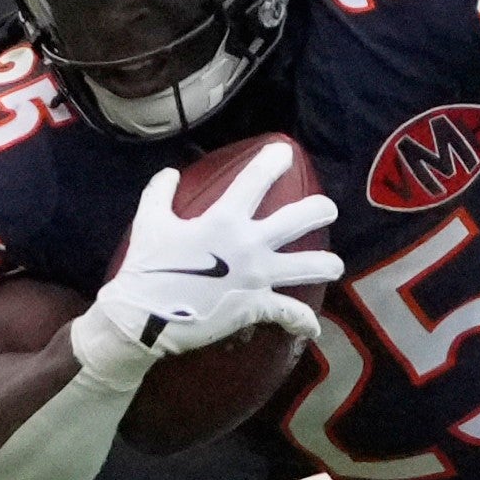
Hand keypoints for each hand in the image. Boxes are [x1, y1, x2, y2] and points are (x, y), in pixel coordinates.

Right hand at [71, 142, 341, 386]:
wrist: (143, 318)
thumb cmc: (145, 268)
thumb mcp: (148, 222)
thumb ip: (160, 192)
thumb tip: (170, 173)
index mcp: (223, 218)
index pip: (255, 180)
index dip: (273, 161)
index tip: (285, 152)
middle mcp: (248, 244)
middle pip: (300, 218)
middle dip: (321, 209)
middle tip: (328, 209)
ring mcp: (257, 277)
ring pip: (309, 267)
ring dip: (327, 265)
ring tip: (335, 265)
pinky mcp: (256, 307)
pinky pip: (291, 315)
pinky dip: (304, 322)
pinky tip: (313, 328)